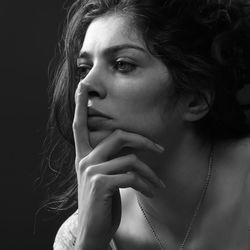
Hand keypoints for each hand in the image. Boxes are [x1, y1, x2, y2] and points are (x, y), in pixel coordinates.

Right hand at [73, 82, 164, 249]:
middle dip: (143, 141)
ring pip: (130, 158)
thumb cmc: (102, 202)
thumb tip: (132, 150)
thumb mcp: (104, 178)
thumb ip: (111, 161)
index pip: (79, 125)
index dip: (79, 104)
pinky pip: (132, 176)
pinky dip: (146, 184)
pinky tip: (151, 193)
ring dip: (150, 173)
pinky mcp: (101, 183)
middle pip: (118, 135)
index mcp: (84, 155)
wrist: (93, 230)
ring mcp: (91, 170)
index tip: (81, 85)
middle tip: (160, 150)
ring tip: (157, 185)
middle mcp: (84, 159)